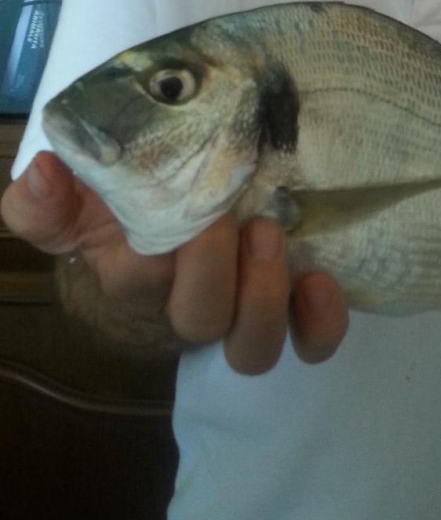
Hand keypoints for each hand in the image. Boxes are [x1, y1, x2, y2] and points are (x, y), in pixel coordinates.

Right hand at [0, 151, 348, 373]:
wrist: (193, 192)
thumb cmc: (143, 189)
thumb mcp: (90, 185)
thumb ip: (52, 193)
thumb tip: (40, 173)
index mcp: (135, 272)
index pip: (130, 280)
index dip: (143, 258)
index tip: (159, 209)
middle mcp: (186, 301)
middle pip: (196, 317)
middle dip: (211, 269)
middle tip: (227, 212)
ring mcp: (242, 310)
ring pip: (250, 346)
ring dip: (262, 298)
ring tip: (271, 235)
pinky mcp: (293, 308)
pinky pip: (312, 341)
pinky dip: (321, 323)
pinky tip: (321, 283)